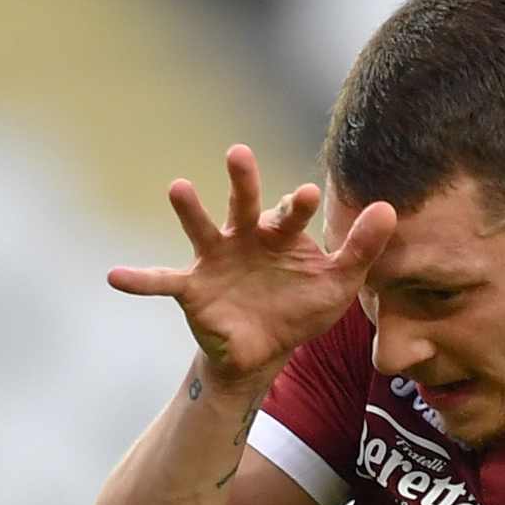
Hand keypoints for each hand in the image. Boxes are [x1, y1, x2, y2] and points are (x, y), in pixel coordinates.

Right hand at [108, 144, 395, 388]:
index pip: (290, 213)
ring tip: (180, 187)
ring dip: (190, 209)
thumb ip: (362, 248)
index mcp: (280, 234)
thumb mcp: (339, 283)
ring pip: (202, 228)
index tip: (307, 195)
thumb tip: (389, 208)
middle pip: (243, 204)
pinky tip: (114, 276)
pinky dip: (139, 279)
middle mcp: (244, 238)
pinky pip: (162, 281)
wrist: (266, 351)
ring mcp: (215, 260)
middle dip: (242, 181)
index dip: (297, 205)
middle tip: (239, 153)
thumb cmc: (301, 308)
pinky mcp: (192, 289)